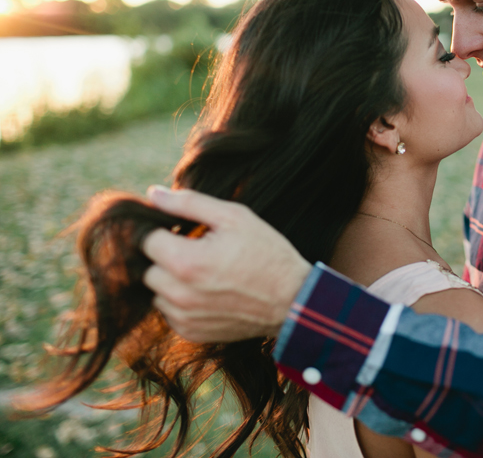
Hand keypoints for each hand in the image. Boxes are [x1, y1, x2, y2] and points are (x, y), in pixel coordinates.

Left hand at [141, 186, 311, 342]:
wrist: (293, 300)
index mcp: (185, 262)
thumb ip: (189, 203)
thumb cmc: (267, 253)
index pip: (145, 240)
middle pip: (148, 268)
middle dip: (167, 257)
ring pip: (157, 292)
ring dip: (173, 280)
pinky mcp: (191, 333)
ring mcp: (183, 317)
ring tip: (206, 273)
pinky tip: (210, 292)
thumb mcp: (234, 217)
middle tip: (198, 251)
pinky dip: (182, 301)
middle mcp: (178, 294)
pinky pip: (170, 312)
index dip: (164, 231)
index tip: (184, 231)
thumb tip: (154, 194)